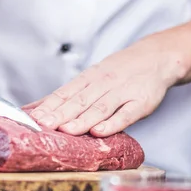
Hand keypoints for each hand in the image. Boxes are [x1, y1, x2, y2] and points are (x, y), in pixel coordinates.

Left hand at [24, 36, 181, 136]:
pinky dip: (112, 123)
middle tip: (43, 125)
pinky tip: (99, 132)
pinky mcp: (141, 103)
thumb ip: (65, 95)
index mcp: (88, 78)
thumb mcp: (90, 77)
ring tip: (66, 130)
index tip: (33, 117)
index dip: (49, 106)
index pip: (65, 93)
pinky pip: (126, 114)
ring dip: (82, 120)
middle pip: (79, 101)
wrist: (157, 57)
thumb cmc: (118, 72)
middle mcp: (103, 83)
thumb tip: (33, 108)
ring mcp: (123, 92)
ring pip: (100, 108)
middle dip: (60, 114)